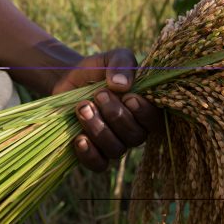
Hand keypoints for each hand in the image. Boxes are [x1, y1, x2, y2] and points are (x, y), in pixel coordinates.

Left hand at [52, 48, 161, 171]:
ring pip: (116, 149)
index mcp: (145, 108)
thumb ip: (121, 63)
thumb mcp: (110, 58)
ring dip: (98, 129)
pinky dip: (89, 154)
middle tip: (98, 95)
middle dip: (115, 115)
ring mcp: (115, 144)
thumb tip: (121, 84)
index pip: (156, 120)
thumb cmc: (97, 70)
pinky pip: (98, 164)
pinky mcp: (94, 154)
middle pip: (135, 136)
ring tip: (82, 107)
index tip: (128, 97)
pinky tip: (79, 138)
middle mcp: (134, 130)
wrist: (67, 81)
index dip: (144, 112)